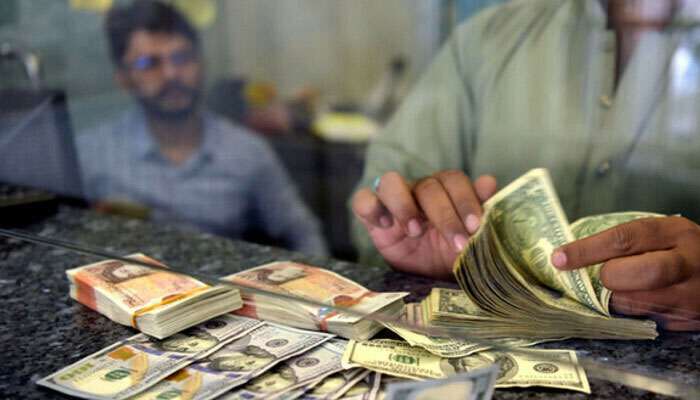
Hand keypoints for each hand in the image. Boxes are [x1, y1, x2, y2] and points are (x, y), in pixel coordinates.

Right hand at [352, 169, 497, 279]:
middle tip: (457, 244)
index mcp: (445, 189)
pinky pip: (363, 200)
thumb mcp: (468, 238)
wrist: (425, 278)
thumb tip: (488, 183)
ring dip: (404, 205)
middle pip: (428, 186)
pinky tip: (386, 225)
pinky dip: (372, 207)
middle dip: (445, 216)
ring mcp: (392, 201)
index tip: (475, 226)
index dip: (465, 200)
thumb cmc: (448, 253)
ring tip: (415, 231)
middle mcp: (418, 190)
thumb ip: (480, 210)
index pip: (453, 179)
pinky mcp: (370, 216)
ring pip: (390, 182)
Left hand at [552, 216, 699, 330]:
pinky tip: (635, 302)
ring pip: (634, 304)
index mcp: (673, 232)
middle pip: (632, 275)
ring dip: (615, 300)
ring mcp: (688, 296)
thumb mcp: (662, 234)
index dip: (586, 250)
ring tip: (619, 289)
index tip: (559, 258)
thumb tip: (572, 254)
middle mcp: (684, 264)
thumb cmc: (682, 250)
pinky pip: (644, 321)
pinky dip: (630, 314)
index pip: (622, 239)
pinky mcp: (686, 322)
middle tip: (602, 278)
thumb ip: (627, 242)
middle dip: (608, 279)